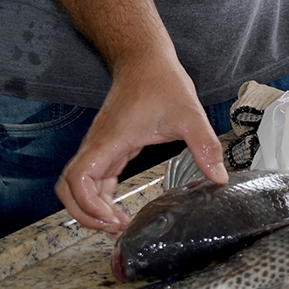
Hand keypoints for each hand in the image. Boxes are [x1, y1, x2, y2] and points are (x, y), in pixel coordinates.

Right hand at [55, 56, 227, 234]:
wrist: (146, 59)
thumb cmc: (160, 81)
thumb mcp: (189, 114)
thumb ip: (205, 146)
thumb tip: (219, 177)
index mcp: (110, 140)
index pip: (78, 179)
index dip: (88, 205)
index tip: (112, 218)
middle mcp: (98, 145)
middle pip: (69, 188)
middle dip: (85, 214)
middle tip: (114, 229)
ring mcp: (101, 146)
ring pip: (79, 185)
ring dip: (90, 208)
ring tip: (116, 224)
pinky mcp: (110, 146)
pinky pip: (94, 177)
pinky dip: (99, 197)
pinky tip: (116, 209)